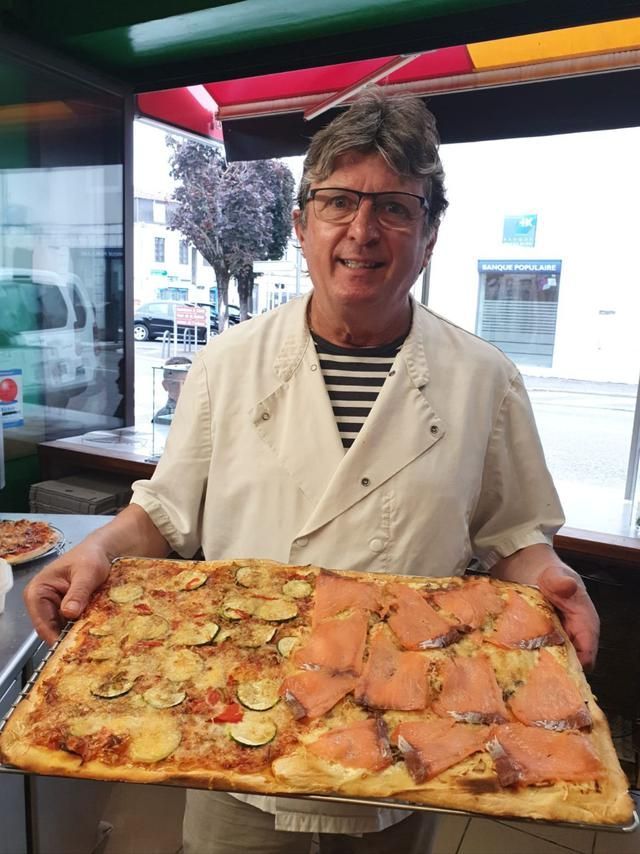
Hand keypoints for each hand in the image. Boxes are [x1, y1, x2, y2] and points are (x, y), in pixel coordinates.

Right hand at [23, 540, 111, 644]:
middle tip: (85, 646)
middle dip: (67, 638)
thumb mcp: (87, 573)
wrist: (100, 551)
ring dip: (75, 634)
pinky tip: (92, 631)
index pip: (42, 623)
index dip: (55, 637)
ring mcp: (52, 607)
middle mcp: (41, 602)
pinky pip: (70, 624)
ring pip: (61, 629)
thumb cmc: (90, 557)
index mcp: (37, 591)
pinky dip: (79, 628)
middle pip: (51, 629)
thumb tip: (69, 613)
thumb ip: (78, 592)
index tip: (71, 648)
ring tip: (91, 640)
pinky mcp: (64, 610)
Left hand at [491, 544, 599, 670]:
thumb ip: (560, 582)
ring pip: (553, 657)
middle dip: (553, 668)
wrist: (518, 558)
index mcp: (584, 619)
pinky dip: (528, 653)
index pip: (586, 653)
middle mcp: (573, 630)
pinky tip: (513, 656)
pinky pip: (537, 650)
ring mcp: (556, 632)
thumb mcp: (551, 573)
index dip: (572, 665)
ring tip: (519, 665)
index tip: (551, 671)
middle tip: (530, 671)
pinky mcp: (539, 633)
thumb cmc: (539, 566)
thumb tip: (568, 586)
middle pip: (569, 660)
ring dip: (538, 661)